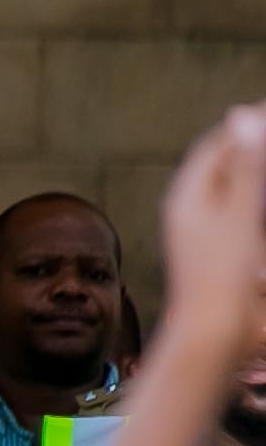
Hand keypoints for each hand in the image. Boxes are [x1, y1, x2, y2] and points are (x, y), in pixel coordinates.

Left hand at [159, 102, 265, 341]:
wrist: (212, 330)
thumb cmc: (225, 272)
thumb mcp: (241, 212)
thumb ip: (245, 165)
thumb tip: (242, 114)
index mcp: (187, 195)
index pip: (217, 144)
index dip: (246, 124)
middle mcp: (187, 209)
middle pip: (220, 162)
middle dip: (247, 143)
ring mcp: (198, 228)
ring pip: (226, 185)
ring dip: (248, 167)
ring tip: (262, 151)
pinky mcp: (211, 246)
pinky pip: (231, 207)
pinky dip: (247, 193)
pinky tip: (255, 194)